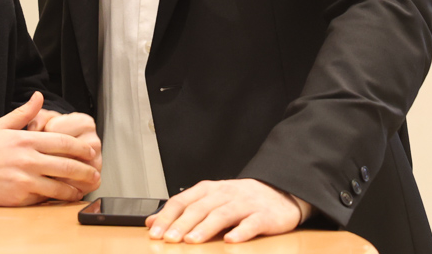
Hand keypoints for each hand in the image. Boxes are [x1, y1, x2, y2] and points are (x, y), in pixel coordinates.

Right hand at [0, 92, 100, 205]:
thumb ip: (23, 113)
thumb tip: (38, 96)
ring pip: (59, 185)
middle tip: (95, 173)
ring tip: (84, 189)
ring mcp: (25, 179)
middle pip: (67, 165)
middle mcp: (28, 159)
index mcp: (25, 139)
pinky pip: (44, 198)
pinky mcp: (19, 196)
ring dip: (75, 188)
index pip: (62, 143)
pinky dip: (56, 198)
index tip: (90, 152)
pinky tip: (63, 198)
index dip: (80, 148)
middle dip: (85, 170)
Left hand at [145, 178, 305, 243]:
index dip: (167, 216)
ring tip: (192, 241)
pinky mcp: (264, 216)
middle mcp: (225, 194)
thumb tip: (152, 221)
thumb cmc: (240, 199)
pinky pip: (251, 223)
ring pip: (222, 214)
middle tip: (169, 239)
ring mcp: (245, 204)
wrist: (280, 192)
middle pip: (199, 208)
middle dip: (182, 224)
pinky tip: (230, 240)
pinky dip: (240, 232)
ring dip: (205, 228)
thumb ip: (182, 210)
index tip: (154, 232)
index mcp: (209, 190)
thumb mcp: (209, 200)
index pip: (182, 200)